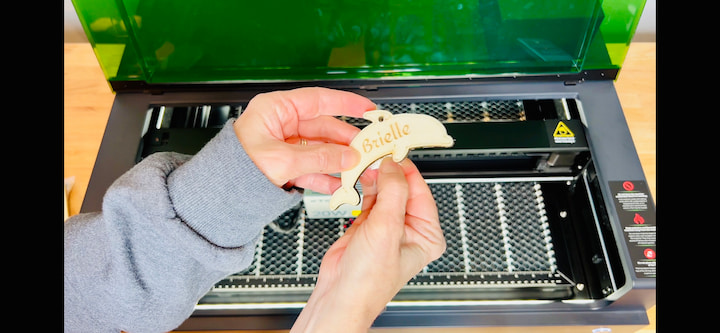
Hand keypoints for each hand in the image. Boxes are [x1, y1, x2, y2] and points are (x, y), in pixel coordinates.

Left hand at [234, 87, 376, 193]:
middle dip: (348, 144)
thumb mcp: (282, 161)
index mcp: (276, 110)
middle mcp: (282, 125)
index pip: (318, 100)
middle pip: (324, 129)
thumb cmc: (234, 168)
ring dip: (342, 164)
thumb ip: (319, 158)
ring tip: (360, 173)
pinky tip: (341, 186)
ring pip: (321, 152)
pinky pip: (312, 169)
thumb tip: (349, 156)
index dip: (346, 103)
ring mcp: (285, 146)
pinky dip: (327, 178)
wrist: (217, 195)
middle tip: (369, 152)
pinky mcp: (285, 167)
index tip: (367, 109)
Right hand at [291, 158, 446, 331]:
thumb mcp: (387, 229)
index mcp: (427, 234)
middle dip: (387, 172)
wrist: (339, 294)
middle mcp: (409, 230)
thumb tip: (393, 165)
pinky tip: (357, 179)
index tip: (395, 150)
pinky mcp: (368, 225)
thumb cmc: (369, 280)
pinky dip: (362, 188)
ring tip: (364, 164)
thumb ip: (393, 193)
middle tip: (375, 153)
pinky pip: (369, 198)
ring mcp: (388, 227)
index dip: (406, 170)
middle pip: (401, 188)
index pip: (420, 191)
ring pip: (384, 191)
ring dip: (373, 178)